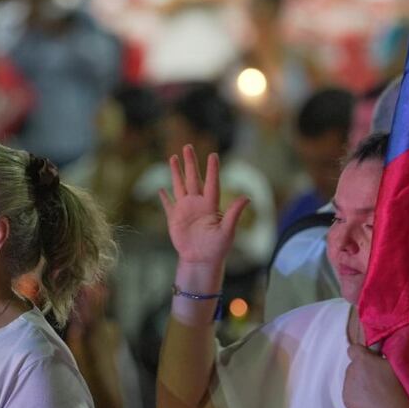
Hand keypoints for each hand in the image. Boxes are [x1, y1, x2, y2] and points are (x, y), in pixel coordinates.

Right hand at [158, 145, 248, 265]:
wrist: (201, 261)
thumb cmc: (217, 248)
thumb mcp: (228, 231)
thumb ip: (234, 214)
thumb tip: (248, 197)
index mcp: (210, 205)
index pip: (211, 183)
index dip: (212, 170)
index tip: (213, 155)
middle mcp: (197, 204)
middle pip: (192, 178)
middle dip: (190, 163)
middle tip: (188, 146)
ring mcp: (184, 210)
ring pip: (179, 186)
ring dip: (176, 172)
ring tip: (173, 157)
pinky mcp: (174, 219)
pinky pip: (168, 205)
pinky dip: (164, 197)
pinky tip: (161, 188)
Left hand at [342, 343, 408, 407]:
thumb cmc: (398, 386)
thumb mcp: (394, 364)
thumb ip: (382, 356)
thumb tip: (378, 354)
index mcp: (362, 360)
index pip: (353, 349)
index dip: (361, 353)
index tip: (370, 359)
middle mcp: (351, 371)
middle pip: (353, 367)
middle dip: (362, 371)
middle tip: (377, 380)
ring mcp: (347, 387)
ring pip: (351, 381)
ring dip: (360, 384)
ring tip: (375, 394)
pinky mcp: (346, 401)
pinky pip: (350, 394)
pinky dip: (358, 397)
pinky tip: (371, 403)